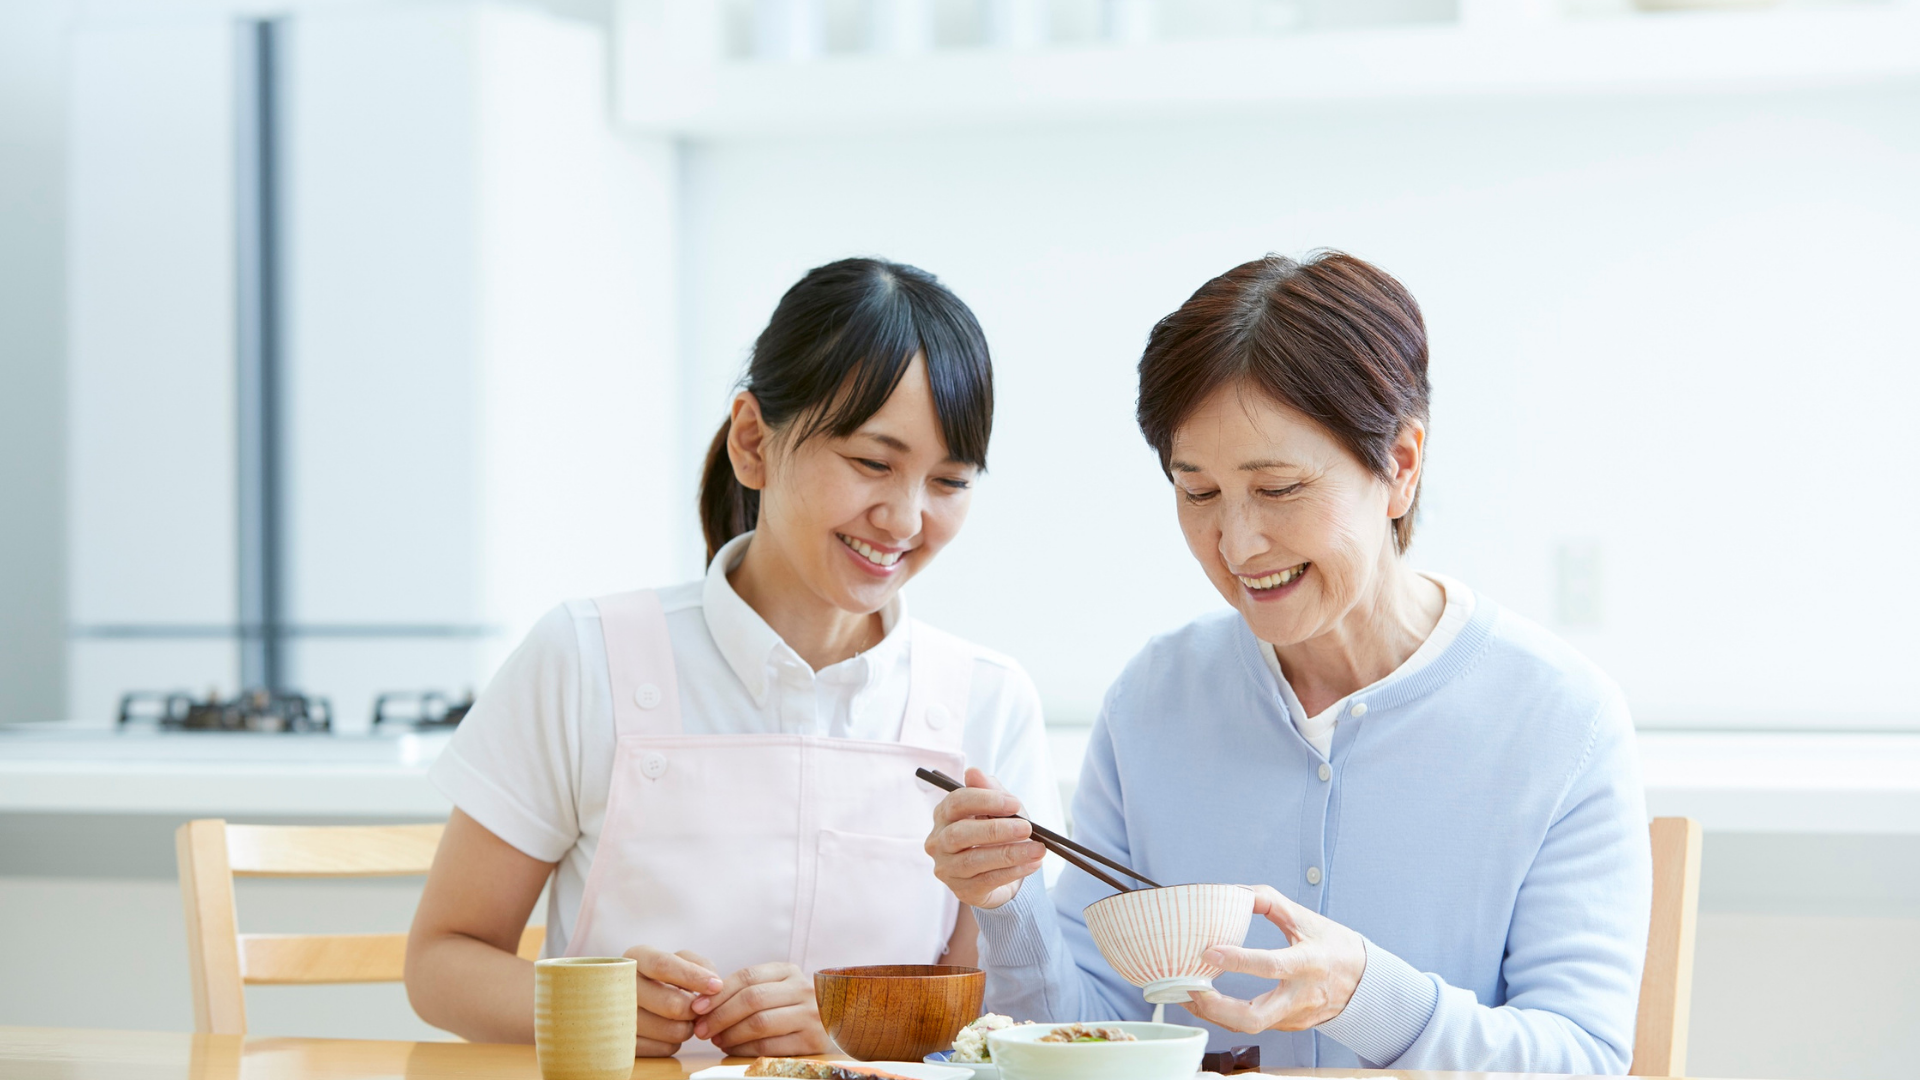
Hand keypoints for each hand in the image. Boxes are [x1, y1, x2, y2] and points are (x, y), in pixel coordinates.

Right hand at [622, 945, 723, 1055]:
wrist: (630, 1001)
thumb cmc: (663, 977)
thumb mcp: (679, 960)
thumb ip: (700, 965)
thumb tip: (715, 987)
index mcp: (635, 959)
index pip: (663, 965)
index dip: (693, 976)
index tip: (717, 986)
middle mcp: (621, 986)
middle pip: (671, 1004)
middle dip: (695, 1009)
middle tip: (699, 1009)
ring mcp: (618, 1017)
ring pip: (671, 1030)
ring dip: (687, 1027)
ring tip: (682, 1019)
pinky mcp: (624, 1044)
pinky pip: (664, 1049)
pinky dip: (674, 1042)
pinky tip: (667, 1032)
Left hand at [693, 961, 828, 1057]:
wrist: (832, 1025)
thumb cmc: (789, 1008)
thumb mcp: (773, 989)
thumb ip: (745, 990)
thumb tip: (703, 1002)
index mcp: (788, 971)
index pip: (747, 977)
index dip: (718, 993)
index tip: (697, 1007)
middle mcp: (803, 990)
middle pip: (752, 999)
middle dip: (720, 1015)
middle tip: (701, 1029)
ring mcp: (810, 1015)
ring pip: (759, 1023)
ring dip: (730, 1034)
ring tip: (716, 1040)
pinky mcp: (812, 1041)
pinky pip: (769, 1046)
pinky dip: (743, 1049)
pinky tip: (732, 1049)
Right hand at [926, 767, 1046, 909]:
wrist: (999, 873)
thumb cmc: (996, 835)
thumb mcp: (999, 810)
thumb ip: (989, 791)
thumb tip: (973, 773)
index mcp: (944, 815)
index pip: (956, 803)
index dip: (985, 801)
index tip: (1014, 803)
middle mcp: (938, 842)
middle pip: (960, 833)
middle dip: (996, 829)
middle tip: (1026, 828)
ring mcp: (947, 868)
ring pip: (974, 860)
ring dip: (1009, 853)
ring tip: (1037, 849)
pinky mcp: (962, 890)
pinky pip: (987, 881)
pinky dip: (1013, 871)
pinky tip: (1032, 864)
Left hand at [1184, 884, 1367, 1033]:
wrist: (1366, 983)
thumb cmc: (1336, 947)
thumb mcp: (1307, 919)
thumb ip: (1270, 902)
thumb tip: (1235, 891)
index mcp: (1308, 962)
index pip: (1271, 965)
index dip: (1238, 961)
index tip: (1209, 952)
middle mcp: (1300, 995)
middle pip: (1254, 1017)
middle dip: (1215, 1008)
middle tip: (1188, 987)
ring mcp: (1294, 1016)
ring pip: (1248, 1027)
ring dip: (1212, 1013)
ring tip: (1186, 993)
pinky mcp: (1289, 1026)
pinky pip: (1253, 1025)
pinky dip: (1226, 1015)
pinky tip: (1207, 1001)